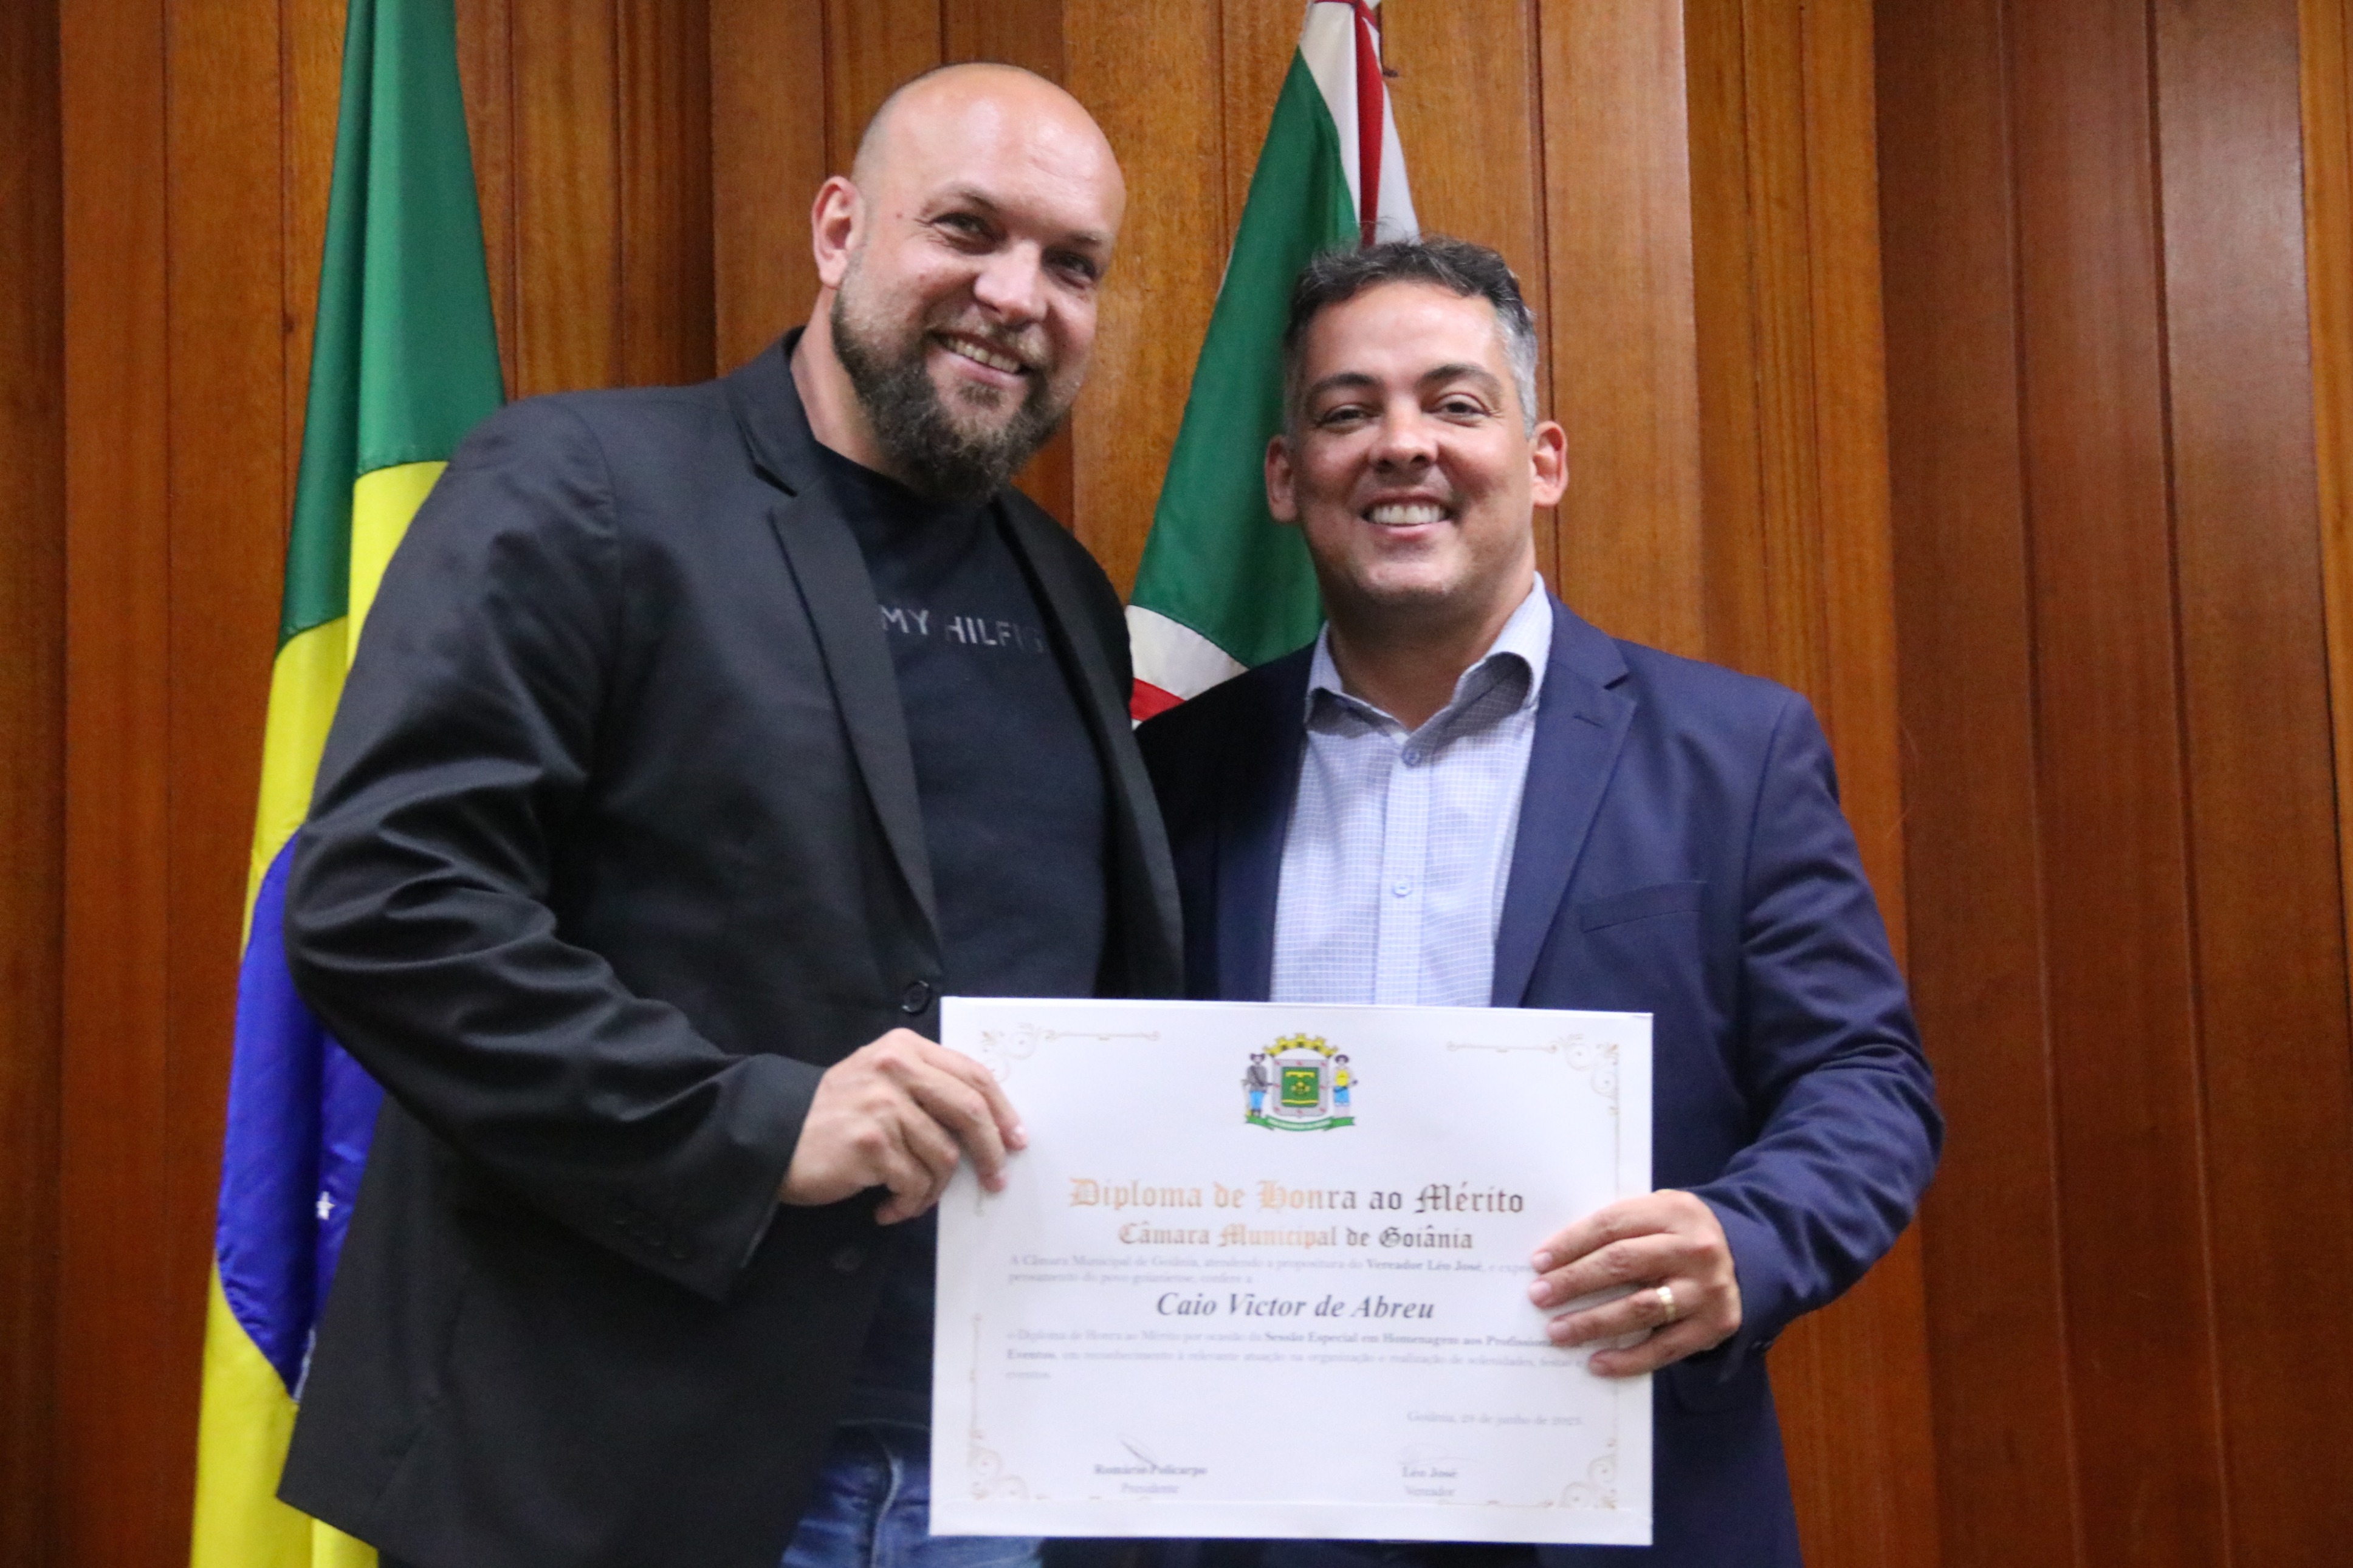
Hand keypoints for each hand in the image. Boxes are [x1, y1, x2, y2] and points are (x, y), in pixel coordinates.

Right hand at [778, 1029, 1025, 1223]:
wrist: (771, 1137)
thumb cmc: (833, 1115)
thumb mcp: (879, 1080)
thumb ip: (926, 1089)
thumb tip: (987, 1127)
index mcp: (904, 1049)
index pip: (973, 1074)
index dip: (1001, 1110)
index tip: (1015, 1139)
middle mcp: (896, 1069)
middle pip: (970, 1112)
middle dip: (991, 1152)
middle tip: (996, 1181)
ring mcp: (884, 1106)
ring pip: (943, 1157)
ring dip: (933, 1190)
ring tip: (910, 1199)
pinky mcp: (871, 1144)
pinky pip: (915, 1184)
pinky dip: (908, 1205)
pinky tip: (887, 1208)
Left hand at [1526, 1190, 1740, 1374]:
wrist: (1751, 1257)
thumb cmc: (1681, 1235)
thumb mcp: (1659, 1214)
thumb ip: (1619, 1228)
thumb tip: (1555, 1259)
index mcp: (1674, 1211)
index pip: (1611, 1225)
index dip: (1571, 1244)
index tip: (1538, 1263)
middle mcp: (1694, 1248)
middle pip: (1622, 1263)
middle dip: (1574, 1281)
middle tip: (1539, 1296)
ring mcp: (1706, 1289)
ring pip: (1640, 1308)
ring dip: (1593, 1322)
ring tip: (1558, 1331)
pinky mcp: (1714, 1326)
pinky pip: (1664, 1348)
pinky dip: (1628, 1359)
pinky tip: (1597, 1363)